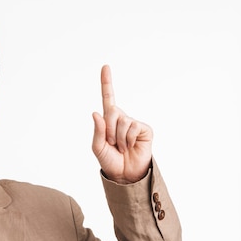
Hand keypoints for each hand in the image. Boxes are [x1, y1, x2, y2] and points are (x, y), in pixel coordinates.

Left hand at [91, 65, 152, 183]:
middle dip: (108, 130)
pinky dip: (128, 139)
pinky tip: (131, 146)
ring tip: (122, 147)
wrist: (125, 174)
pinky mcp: (144, 129)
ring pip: (121, 121)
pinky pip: (132, 127)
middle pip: (111, 112)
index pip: (108, 98)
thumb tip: (95, 113)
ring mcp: (134, 123)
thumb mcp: (98, 147)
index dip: (106, 83)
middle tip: (113, 144)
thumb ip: (97, 131)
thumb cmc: (110, 160)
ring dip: (118, 137)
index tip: (105, 66)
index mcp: (109, 120)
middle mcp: (122, 118)